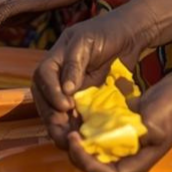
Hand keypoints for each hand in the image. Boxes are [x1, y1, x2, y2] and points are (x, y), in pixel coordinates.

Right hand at [32, 11, 147, 148]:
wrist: (129, 35)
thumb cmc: (107, 31)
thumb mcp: (87, 42)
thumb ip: (75, 64)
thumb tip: (66, 90)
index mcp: (54, 58)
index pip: (43, 77)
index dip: (51, 93)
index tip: (65, 106)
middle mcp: (58, 76)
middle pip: (45, 99)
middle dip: (52, 117)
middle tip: (64, 132)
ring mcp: (70, 89)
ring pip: (56, 112)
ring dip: (62, 127)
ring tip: (72, 140)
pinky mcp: (84, 100)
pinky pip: (75, 116)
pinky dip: (77, 127)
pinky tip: (84, 138)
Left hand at [65, 72, 171, 171]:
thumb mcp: (155, 123)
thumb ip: (131, 135)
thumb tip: (106, 141)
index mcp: (138, 163)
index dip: (87, 163)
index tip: (76, 139)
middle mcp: (128, 157)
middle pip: (95, 165)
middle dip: (77, 150)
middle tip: (65, 129)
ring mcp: (124, 143)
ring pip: (94, 148)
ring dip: (78, 137)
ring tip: (66, 120)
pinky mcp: (121, 129)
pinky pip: (99, 132)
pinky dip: (87, 124)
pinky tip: (77, 110)